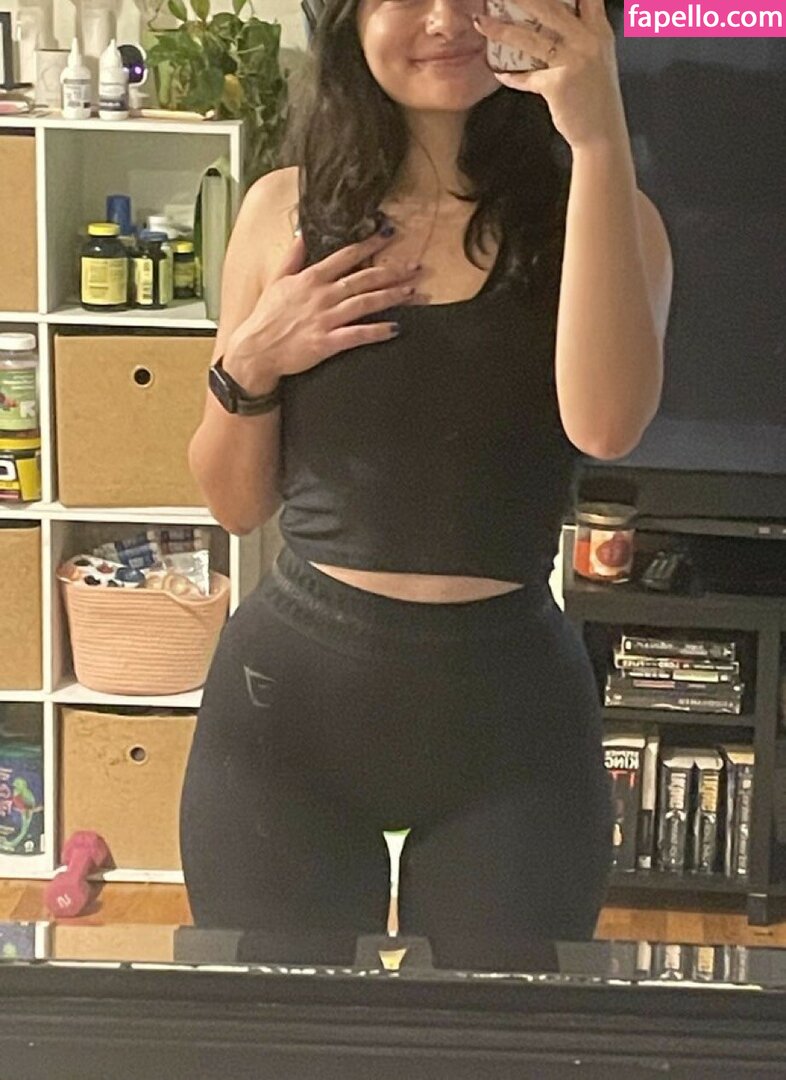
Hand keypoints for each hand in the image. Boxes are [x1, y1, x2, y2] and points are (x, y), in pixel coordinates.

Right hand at [224, 225, 420, 390]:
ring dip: (391, 296)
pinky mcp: (327, 342)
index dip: (369, 244)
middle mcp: (321, 295)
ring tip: (413, 292)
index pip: (345, 255)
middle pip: (363, 278)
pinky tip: (396, 328)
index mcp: (310, 278)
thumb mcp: (276, 281)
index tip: (388, 234)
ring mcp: (325, 318)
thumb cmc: (265, 317)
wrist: (255, 350)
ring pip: (365, 302)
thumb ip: (292, 257)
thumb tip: (301, 235)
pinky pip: (358, 334)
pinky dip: (378, 331)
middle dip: (392, 271)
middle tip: (415, 267)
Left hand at [472, 0, 626, 149]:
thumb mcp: (597, 57)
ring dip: (502, 30)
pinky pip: (526, 77)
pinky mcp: (558, 85)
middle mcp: (588, 40)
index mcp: (598, 30)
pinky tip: (499, 73)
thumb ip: (580, 34)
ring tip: (481, 23)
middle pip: (550, 7)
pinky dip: (511, 76)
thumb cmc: (597, 97)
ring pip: (531, 39)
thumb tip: (556, 20)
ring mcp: (573, 61)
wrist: (603, 133)